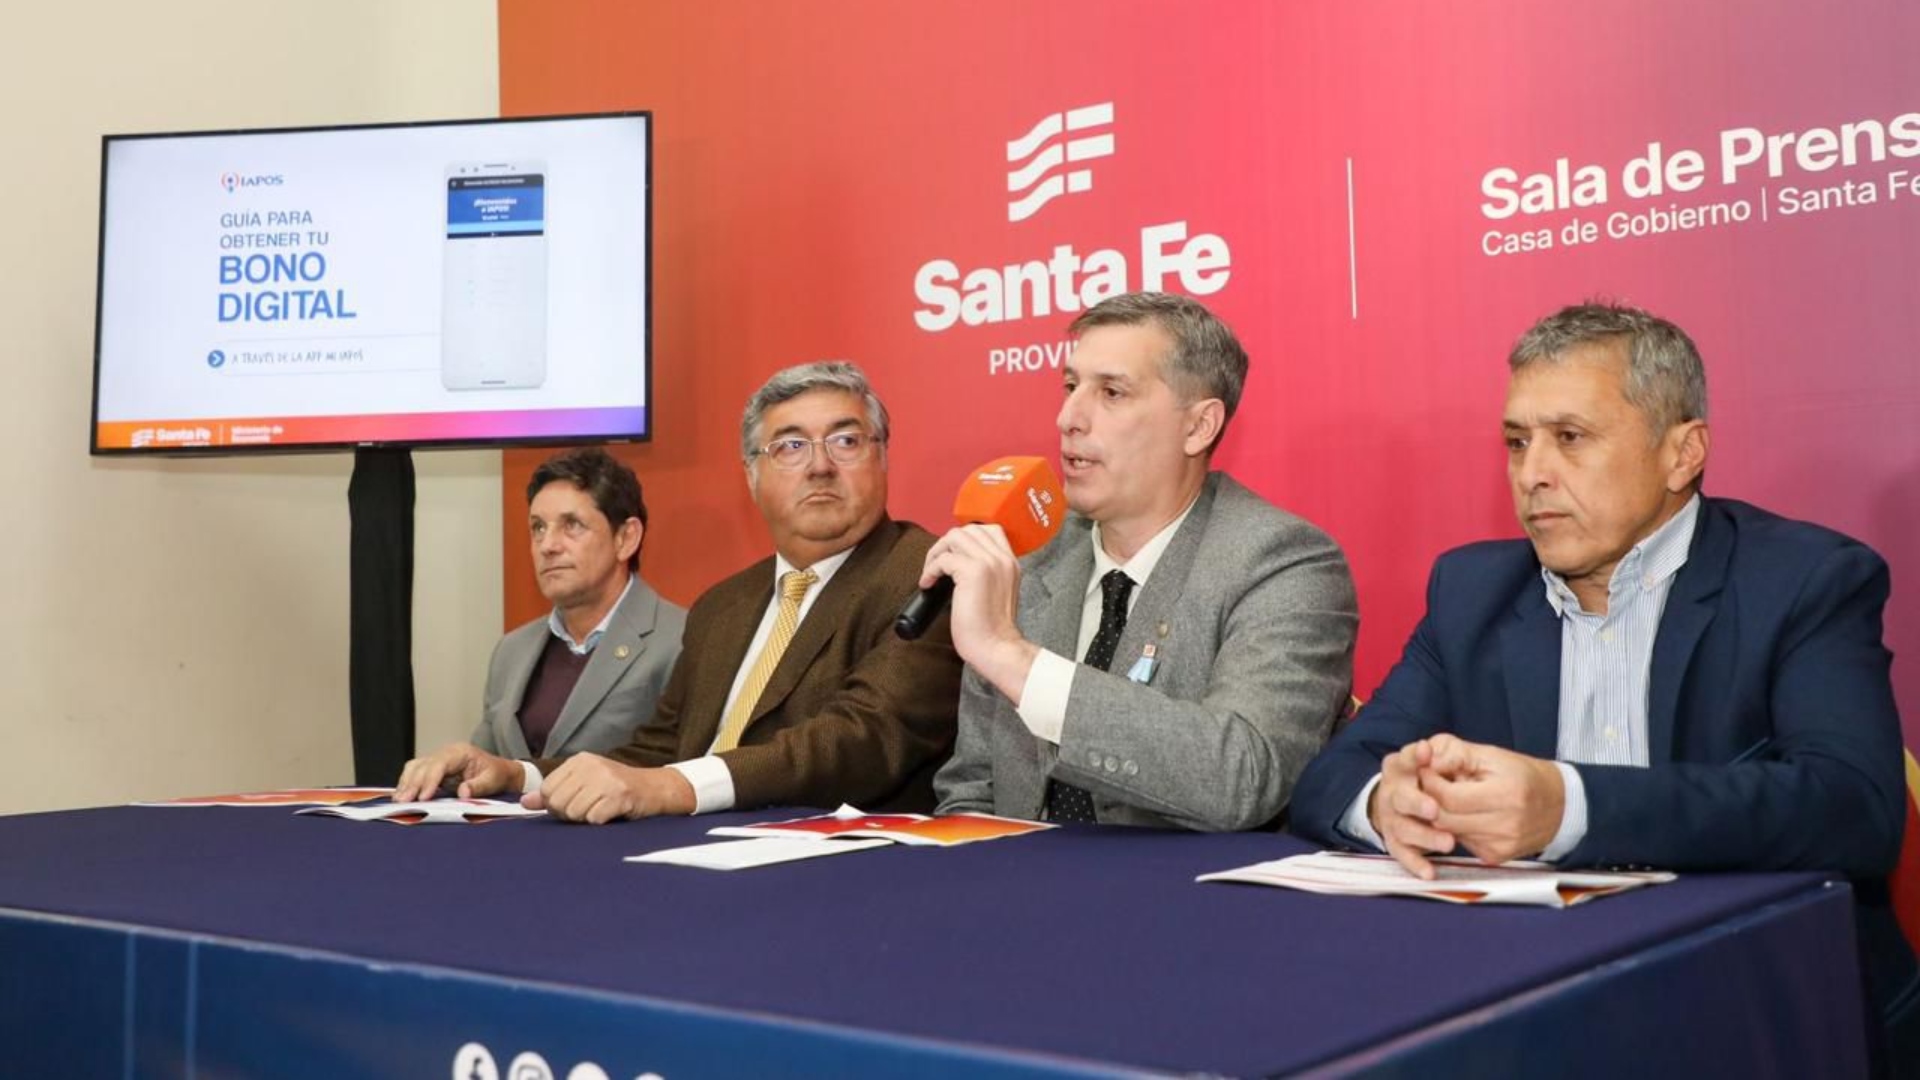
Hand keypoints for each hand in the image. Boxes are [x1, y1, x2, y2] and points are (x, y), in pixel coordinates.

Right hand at [394, 742, 520, 801]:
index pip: (440, 764)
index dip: (430, 780)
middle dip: (413, 784)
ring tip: (399, 800)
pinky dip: (407, 784)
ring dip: (406, 783)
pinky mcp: (432, 768)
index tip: (423, 797)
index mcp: (461, 752)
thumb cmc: (496, 774)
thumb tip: (463, 792)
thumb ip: (478, 786)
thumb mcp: (493, 780)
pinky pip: (415, 773)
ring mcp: (438, 759)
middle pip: (424, 765)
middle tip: (404, 802)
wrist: (499, 771)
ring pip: (415, 767)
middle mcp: (446, 753)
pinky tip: (401, 796)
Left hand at [525, 753, 694, 823]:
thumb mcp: (585, 783)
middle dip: (569, 814)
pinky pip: (594, 819)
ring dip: (586, 819)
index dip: (556, 804)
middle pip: (558, 803)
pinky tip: (611, 814)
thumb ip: (556, 791)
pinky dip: (601, 822)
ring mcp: (606, 780)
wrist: (655, 788)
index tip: (573, 804)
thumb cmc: (617, 788)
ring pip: (574, 813)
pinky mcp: (619, 796)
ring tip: (600, 810)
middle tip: (588, 810)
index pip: (547, 789)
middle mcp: (591, 766)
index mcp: (579, 761)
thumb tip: (526, 802)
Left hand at [919, 524, 1037, 697]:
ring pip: (955, 537)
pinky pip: (943, 559)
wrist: (996, 647)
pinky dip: (930, 569)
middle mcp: (1002, 558)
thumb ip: (987, 572)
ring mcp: (989, 563)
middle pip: (969, 529)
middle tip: (937, 564)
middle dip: (947, 544)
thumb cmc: (991, 628)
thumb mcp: (998, 591)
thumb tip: (957, 562)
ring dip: (937, 552)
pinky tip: (928, 584)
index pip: (990, 529)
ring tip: (931, 572)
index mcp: (1010, 562)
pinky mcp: (974, 572)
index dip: (966, 538)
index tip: (954, 556)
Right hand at [1369, 740, 1456, 879]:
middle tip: (1434, 809)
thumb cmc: (1432, 776)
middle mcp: (1392, 792)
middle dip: (1416, 803)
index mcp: (1401, 767)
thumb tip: (1444, 757)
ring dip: (1425, 837)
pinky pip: (1403, 854)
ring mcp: (1392, 818)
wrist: (1409, 799)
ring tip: (1449, 843)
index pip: (1406, 759)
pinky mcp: (1395, 841)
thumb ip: (1446, 753)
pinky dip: (1416, 864)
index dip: (1414, 757)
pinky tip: (1430, 872)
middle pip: (1400, 797)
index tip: (1426, 752)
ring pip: (1404, 828)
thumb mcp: (1440, 756)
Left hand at [1419, 734, 1565, 864]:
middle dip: (1429, 800)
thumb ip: (1456, 756)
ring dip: (1440, 814)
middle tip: (1429, 784)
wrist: (1559, 806)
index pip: (1448, 797)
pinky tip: (1465, 814)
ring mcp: (1500, 845)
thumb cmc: (1523, 775)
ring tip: (1448, 796)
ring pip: (1448, 832)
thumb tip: (1423, 759)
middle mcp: (1505, 826)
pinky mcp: (1495, 857)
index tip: (1424, 770)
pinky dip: (1455, 827)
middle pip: (1443, 818)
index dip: (1430, 783)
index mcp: (1506, 795)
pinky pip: (1461, 841)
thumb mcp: (1491, 755)